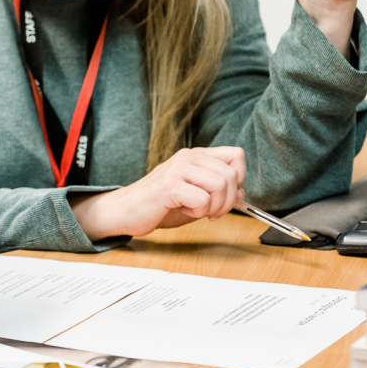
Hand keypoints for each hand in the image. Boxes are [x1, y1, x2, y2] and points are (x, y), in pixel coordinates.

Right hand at [69, 147, 245, 240]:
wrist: (126, 210)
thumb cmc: (160, 204)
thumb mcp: (195, 196)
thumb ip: (218, 193)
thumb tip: (241, 193)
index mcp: (196, 156)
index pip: (236, 155)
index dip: (239, 177)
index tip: (226, 195)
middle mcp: (188, 157)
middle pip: (231, 174)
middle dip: (228, 200)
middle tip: (211, 212)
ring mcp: (178, 169)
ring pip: (221, 184)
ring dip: (214, 207)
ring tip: (197, 211)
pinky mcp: (169, 185)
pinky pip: (202, 199)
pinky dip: (198, 212)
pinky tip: (183, 210)